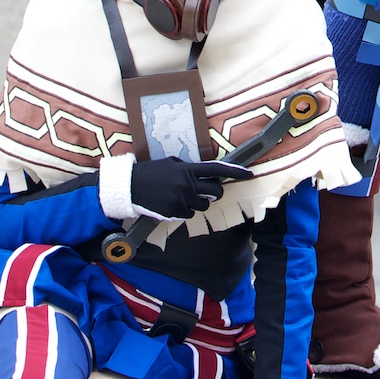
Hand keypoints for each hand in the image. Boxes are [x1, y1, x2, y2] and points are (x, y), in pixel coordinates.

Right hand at [129, 158, 250, 220]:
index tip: (249, 174)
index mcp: (188, 169)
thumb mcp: (171, 164)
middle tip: (207, 192)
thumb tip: (202, 175)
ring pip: (202, 206)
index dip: (235, 173)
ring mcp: (181, 198)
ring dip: (196, 203)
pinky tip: (172, 204)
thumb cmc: (151, 173)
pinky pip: (189, 214)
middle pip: (215, 192)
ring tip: (180, 196)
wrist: (130, 186)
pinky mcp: (174, 212)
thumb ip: (189, 169)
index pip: (217, 170)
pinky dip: (184, 211)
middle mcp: (187, 184)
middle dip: (214, 194)